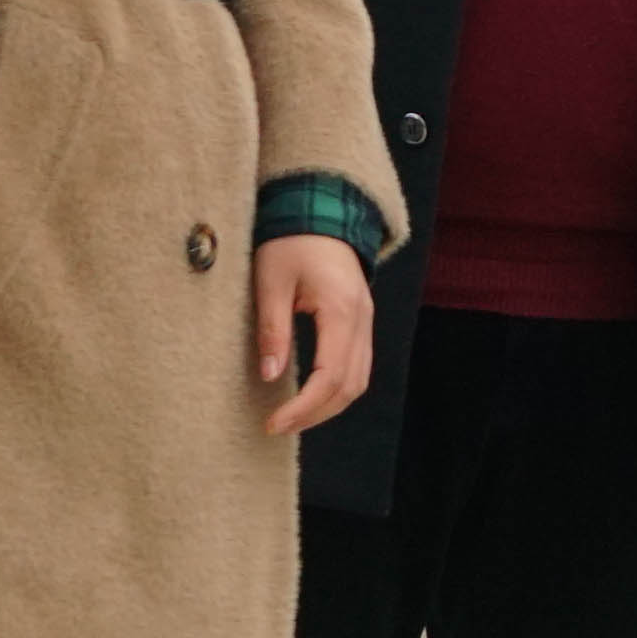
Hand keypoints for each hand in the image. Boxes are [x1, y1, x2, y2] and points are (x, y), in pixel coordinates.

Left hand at [249, 230, 373, 436]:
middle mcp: (362, 319)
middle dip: (315, 414)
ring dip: (328, 405)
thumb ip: (272, 330)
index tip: (273, 423)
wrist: (320, 211)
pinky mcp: (361, 321)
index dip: (303, 407)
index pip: (330, 376)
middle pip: (350, 386)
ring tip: (293, 417)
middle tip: (277, 426)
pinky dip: (336, 388)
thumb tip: (270, 375)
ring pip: (359, 380)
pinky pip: (357, 366)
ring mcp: (366, 320)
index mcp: (341, 310)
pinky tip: (310, 395)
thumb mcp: (271, 282)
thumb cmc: (291, 242)